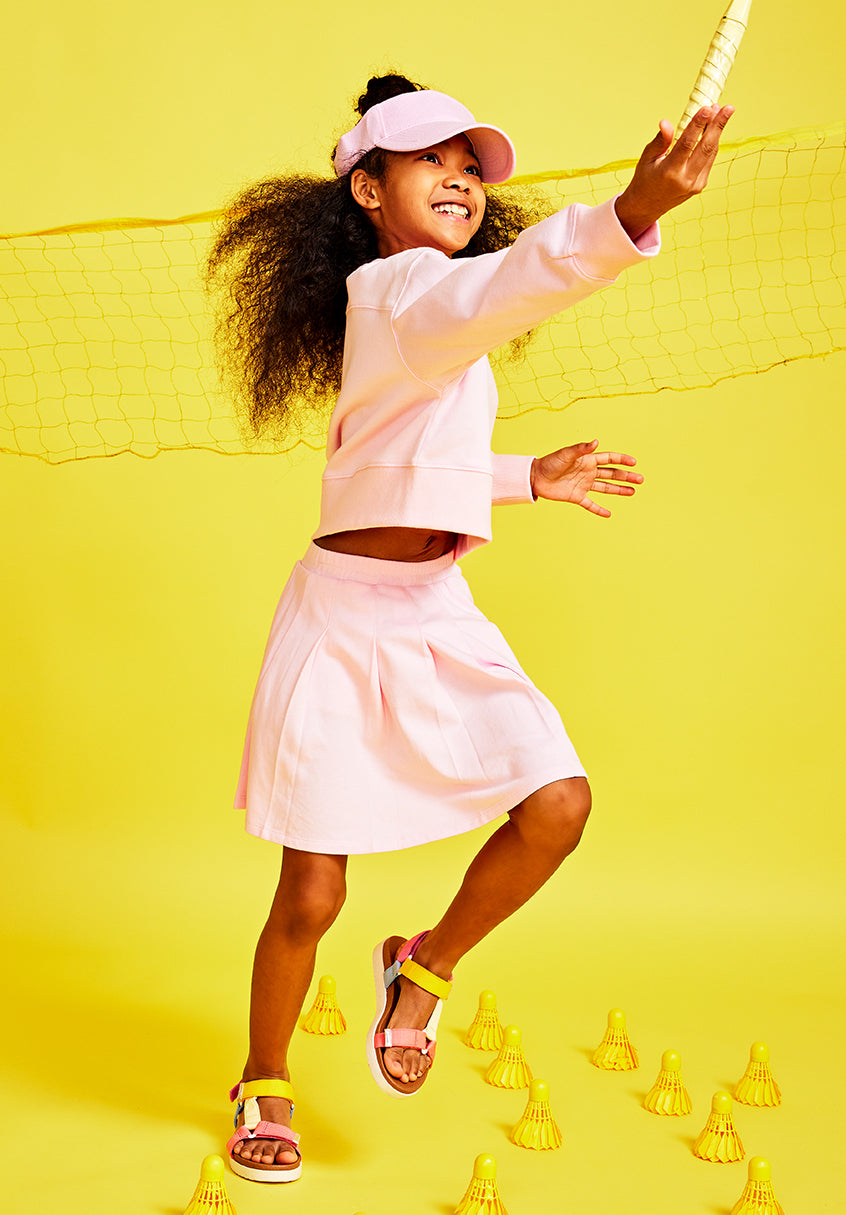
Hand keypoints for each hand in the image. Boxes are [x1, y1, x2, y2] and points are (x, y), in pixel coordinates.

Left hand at [530, 439, 641, 517]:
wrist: (535, 477)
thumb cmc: (550, 463)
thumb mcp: (566, 454)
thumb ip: (581, 449)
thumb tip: (596, 442)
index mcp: (588, 460)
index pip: (609, 459)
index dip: (622, 460)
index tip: (634, 463)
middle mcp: (588, 472)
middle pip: (612, 474)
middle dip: (626, 476)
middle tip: (640, 480)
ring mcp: (584, 485)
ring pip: (606, 488)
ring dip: (619, 490)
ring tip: (633, 492)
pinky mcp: (576, 497)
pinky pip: (590, 504)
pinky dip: (599, 509)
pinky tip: (608, 514)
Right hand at [614, 105, 733, 240]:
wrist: (647, 206)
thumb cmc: (645, 179)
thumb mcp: (647, 158)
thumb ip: (660, 141)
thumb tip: (666, 123)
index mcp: (669, 172)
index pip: (687, 144)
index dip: (698, 124)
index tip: (707, 108)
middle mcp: (685, 179)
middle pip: (706, 148)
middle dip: (718, 125)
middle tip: (728, 107)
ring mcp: (695, 184)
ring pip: (711, 152)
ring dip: (717, 131)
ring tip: (722, 112)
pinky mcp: (700, 185)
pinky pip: (709, 160)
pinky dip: (712, 143)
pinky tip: (713, 129)